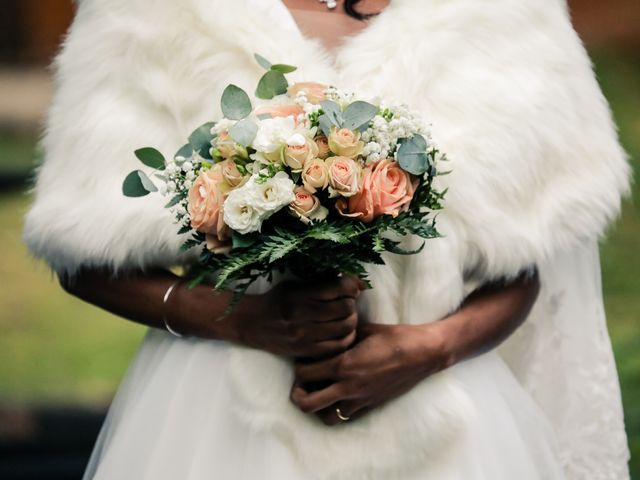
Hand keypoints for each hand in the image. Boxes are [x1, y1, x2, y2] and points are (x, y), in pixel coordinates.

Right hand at [235, 276, 362, 358]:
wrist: (252, 323)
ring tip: (345, 316)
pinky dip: (347, 337)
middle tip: (347, 302)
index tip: (350, 288)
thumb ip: (324, 283)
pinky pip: (338, 346)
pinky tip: (342, 332)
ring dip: (351, 320)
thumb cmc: (277, 300)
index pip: (339, 288)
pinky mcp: (305, 351)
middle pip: (346, 308)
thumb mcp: (296, 285)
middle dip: (351, 303)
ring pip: (346, 327)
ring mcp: (304, 335)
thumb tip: (359, 283)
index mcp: (300, 294)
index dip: (352, 286)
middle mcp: (302, 314)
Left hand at [290, 322, 450, 424]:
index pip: (304, 373)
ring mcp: (360, 400)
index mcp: (344, 365)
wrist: (423, 353)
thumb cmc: (394, 337)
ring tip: (319, 393)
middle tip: (301, 382)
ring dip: (318, 407)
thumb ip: (340, 337)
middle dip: (298, 393)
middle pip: (307, 403)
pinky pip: (346, 417)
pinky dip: (337, 410)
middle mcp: (348, 387)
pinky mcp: (371, 405)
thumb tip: (325, 335)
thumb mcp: (362, 330)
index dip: (299, 365)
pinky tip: (339, 396)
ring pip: (326, 417)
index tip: (303, 358)